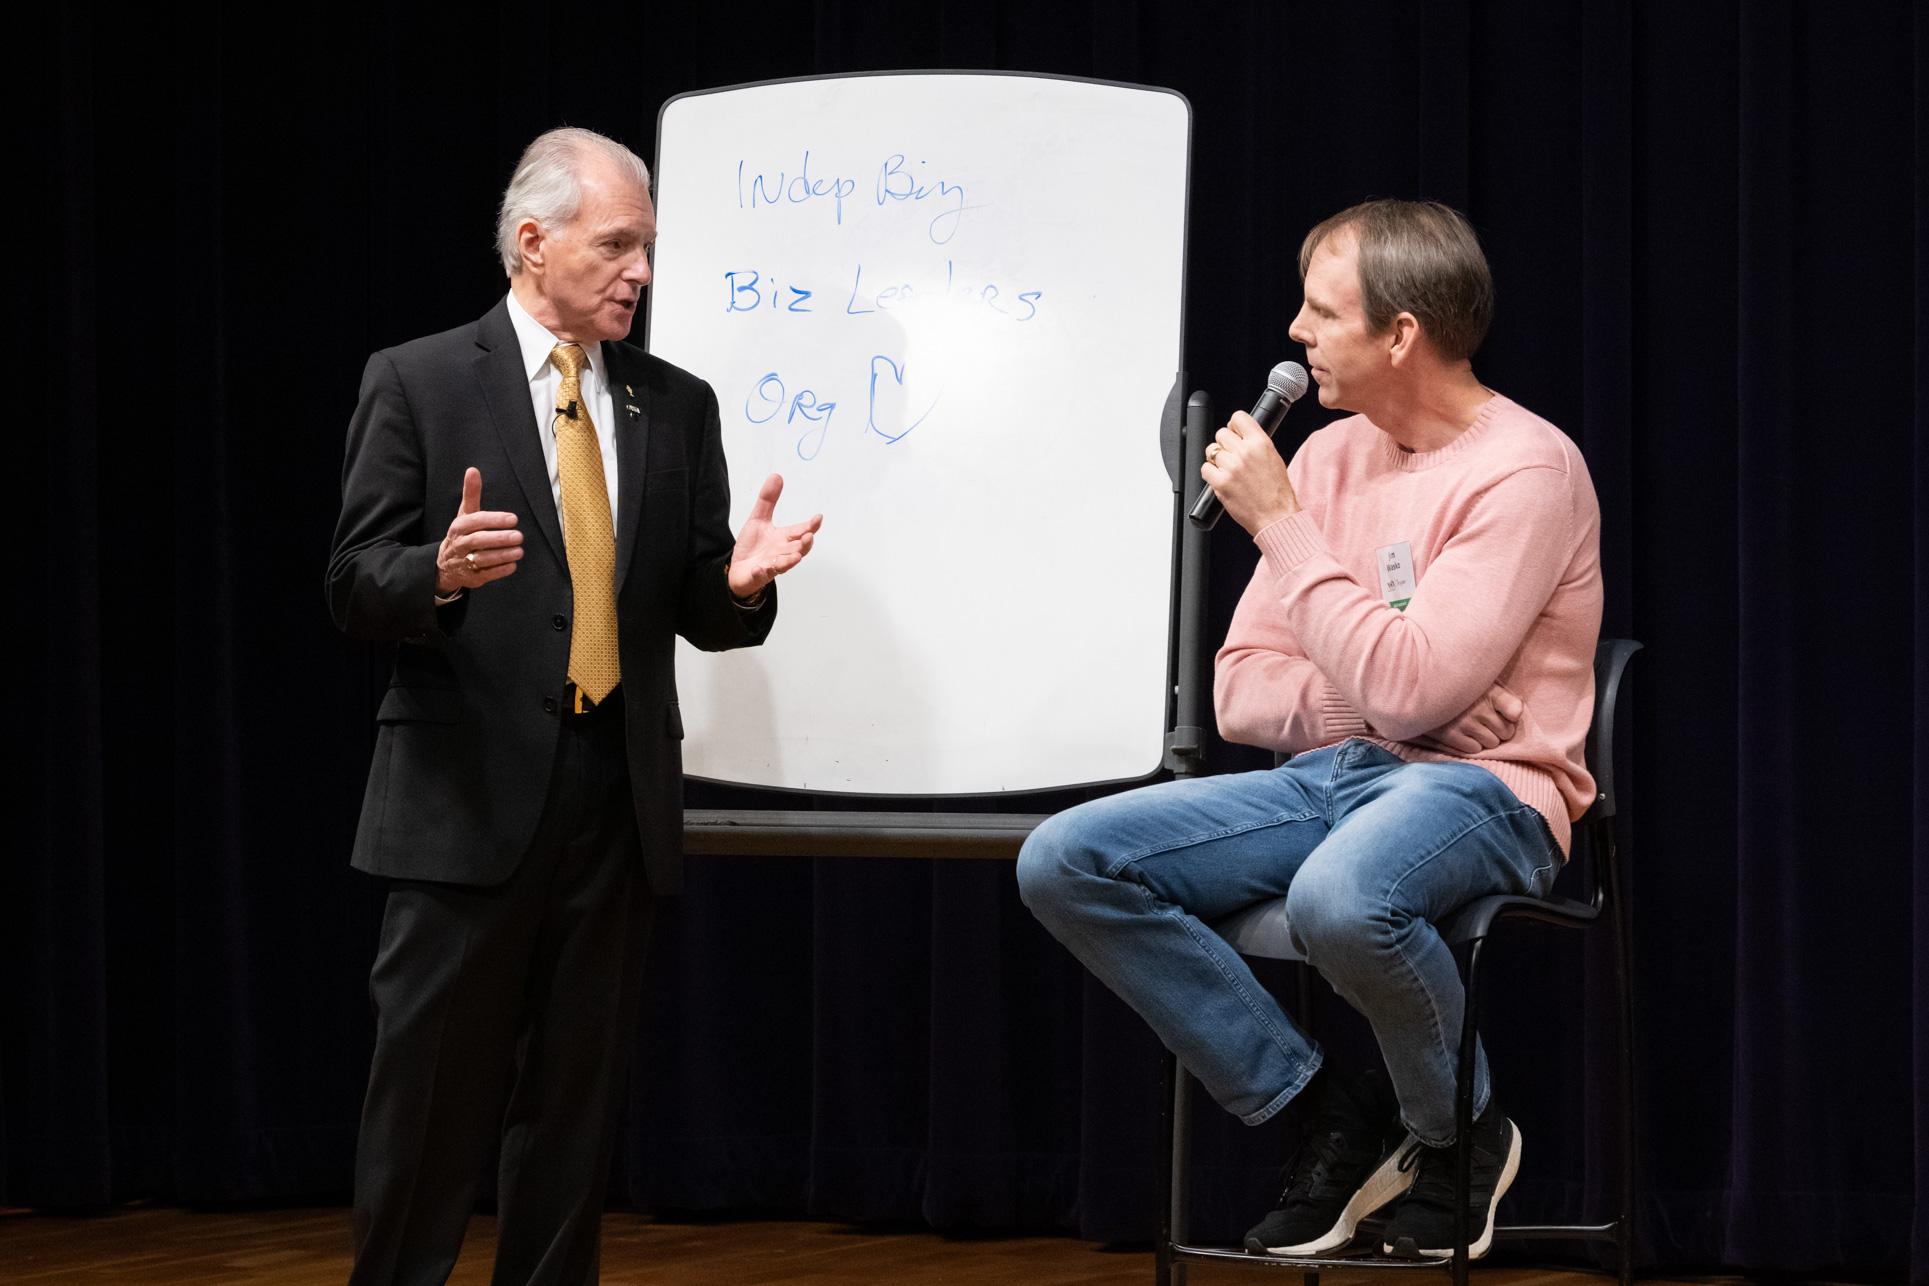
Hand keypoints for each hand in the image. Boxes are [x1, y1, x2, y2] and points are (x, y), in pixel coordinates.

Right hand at [434, 468, 522, 593]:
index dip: (494, 520)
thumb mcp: (465, 513)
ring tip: (519, 551)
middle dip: (499, 539)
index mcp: (459, 526)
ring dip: (502, 555)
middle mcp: (460, 544)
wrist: (446, 564)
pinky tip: (513, 564)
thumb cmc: (462, 533)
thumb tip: (473, 470)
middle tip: (519, 536)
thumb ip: (471, 493)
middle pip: (479, 541)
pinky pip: (486, 574)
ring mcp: (464, 562)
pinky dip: (500, 570)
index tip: (513, 519)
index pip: (476, 521)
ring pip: (482, 559)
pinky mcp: (471, 577)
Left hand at [728, 473, 821, 598]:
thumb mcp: (758, 519)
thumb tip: (777, 476)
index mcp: (783, 538)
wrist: (738, 568)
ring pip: (785, 564)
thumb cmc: (753, 546)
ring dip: (790, 560)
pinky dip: (764, 571)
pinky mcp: (759, 575)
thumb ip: (768, 500)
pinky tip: (762, 567)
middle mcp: (781, 552)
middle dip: (804, 544)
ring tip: (796, 556)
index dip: (810, 526)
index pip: (800, 531)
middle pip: (798, 549)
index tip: (818, 517)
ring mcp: (772, 565)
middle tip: (808, 537)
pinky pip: (763, 574)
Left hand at [1200, 411, 1299, 533]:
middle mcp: (1245, 452)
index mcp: (1260, 443)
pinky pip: (1205, 469)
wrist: (1276, 516)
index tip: (1234, 432)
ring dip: (1216, 460)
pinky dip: (1210, 474)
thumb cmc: (1277, 493)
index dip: (1234, 425)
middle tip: (1231, 456)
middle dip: (1224, 444)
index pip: (1238, 418)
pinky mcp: (1220, 483)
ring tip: (1228, 470)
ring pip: (1211, 450)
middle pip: (1221, 434)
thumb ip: (1255, 444)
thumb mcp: (1273, 458)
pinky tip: (1221, 479)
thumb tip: (1240, 435)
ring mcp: (1231, 467)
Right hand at [1413, 682, 1523, 753]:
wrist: (1419, 691)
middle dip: (1498, 730)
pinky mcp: (1452, 736)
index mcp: (1489, 691)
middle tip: (1485, 723)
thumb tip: (1517, 714)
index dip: (1511, 717)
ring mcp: (1465, 723)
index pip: (1515, 710)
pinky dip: (1470, 745)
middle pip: (1506, 732)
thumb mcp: (1479, 683)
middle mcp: (1479, 708)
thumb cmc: (1457, 689)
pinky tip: (1462, 734)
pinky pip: (1474, 749)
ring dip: (1484, 739)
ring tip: (1472, 728)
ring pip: (1491, 743)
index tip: (1504, 714)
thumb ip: (1502, 697)